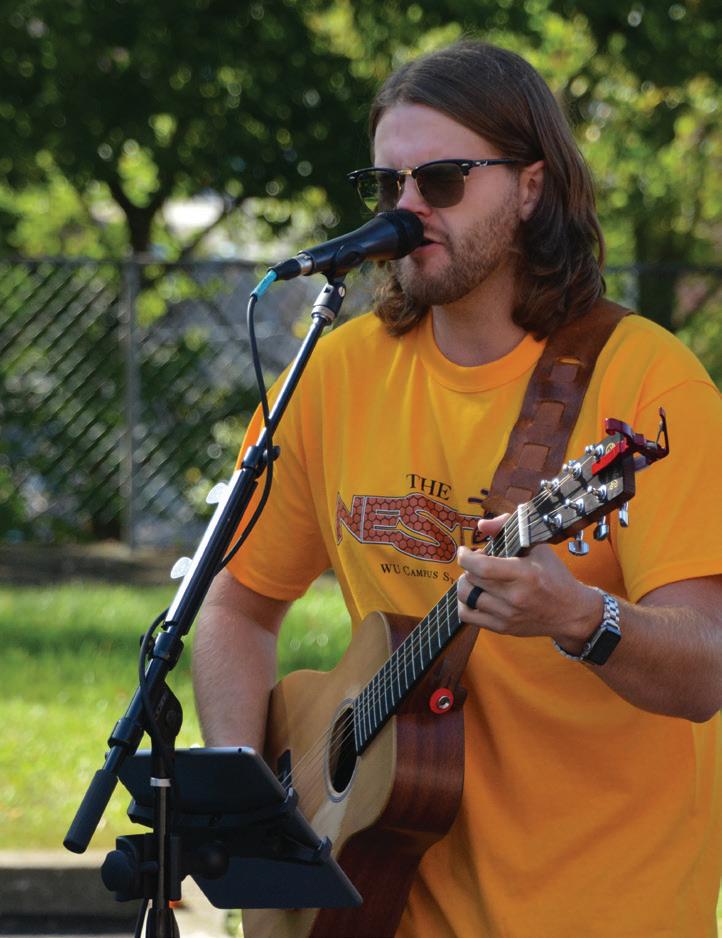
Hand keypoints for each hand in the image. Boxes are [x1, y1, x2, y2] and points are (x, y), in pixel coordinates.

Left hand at [457, 514, 601, 650]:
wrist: (571, 612)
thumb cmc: (554, 575)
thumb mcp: (538, 546)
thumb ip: (508, 528)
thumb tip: (482, 525)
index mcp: (524, 574)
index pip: (482, 567)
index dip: (466, 557)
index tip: (466, 551)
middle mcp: (514, 597)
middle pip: (472, 579)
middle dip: (469, 567)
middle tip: (478, 562)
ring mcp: (507, 615)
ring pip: (466, 597)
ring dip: (466, 583)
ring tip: (476, 578)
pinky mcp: (503, 628)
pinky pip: (468, 616)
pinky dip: (464, 603)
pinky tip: (475, 594)